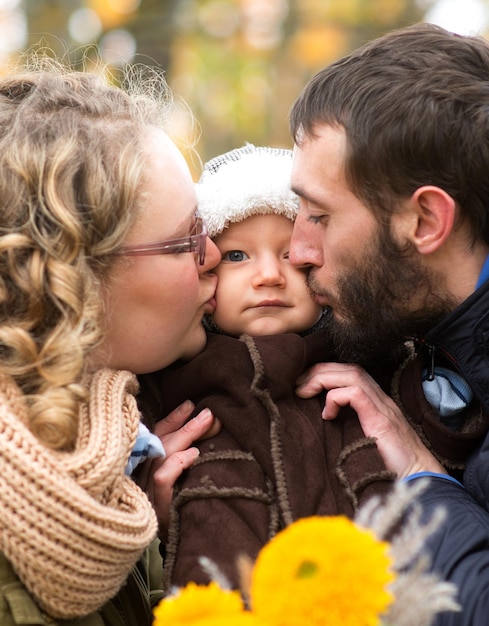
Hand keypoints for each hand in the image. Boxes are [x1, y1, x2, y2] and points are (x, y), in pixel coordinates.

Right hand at [146, 400, 219, 536]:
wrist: (180, 545)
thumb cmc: (180, 507)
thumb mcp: (181, 477)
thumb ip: (184, 453)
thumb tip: (207, 423)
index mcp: (147, 466)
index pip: (156, 435)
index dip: (172, 418)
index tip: (189, 405)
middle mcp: (143, 475)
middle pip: (161, 440)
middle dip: (186, 423)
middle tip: (209, 412)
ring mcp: (147, 489)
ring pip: (163, 453)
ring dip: (187, 435)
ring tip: (208, 423)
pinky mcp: (156, 504)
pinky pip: (164, 477)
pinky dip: (179, 462)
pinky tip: (195, 455)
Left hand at [296, 362, 445, 478]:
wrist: (420, 481)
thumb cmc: (390, 468)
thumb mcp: (363, 442)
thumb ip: (347, 429)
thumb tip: (319, 425)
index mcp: (375, 404)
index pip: (349, 374)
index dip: (324, 373)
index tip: (302, 385)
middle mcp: (380, 400)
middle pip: (348, 369)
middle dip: (319, 371)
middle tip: (297, 385)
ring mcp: (383, 408)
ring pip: (352, 375)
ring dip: (323, 378)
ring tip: (304, 392)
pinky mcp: (382, 421)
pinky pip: (356, 394)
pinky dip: (336, 398)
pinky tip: (327, 414)